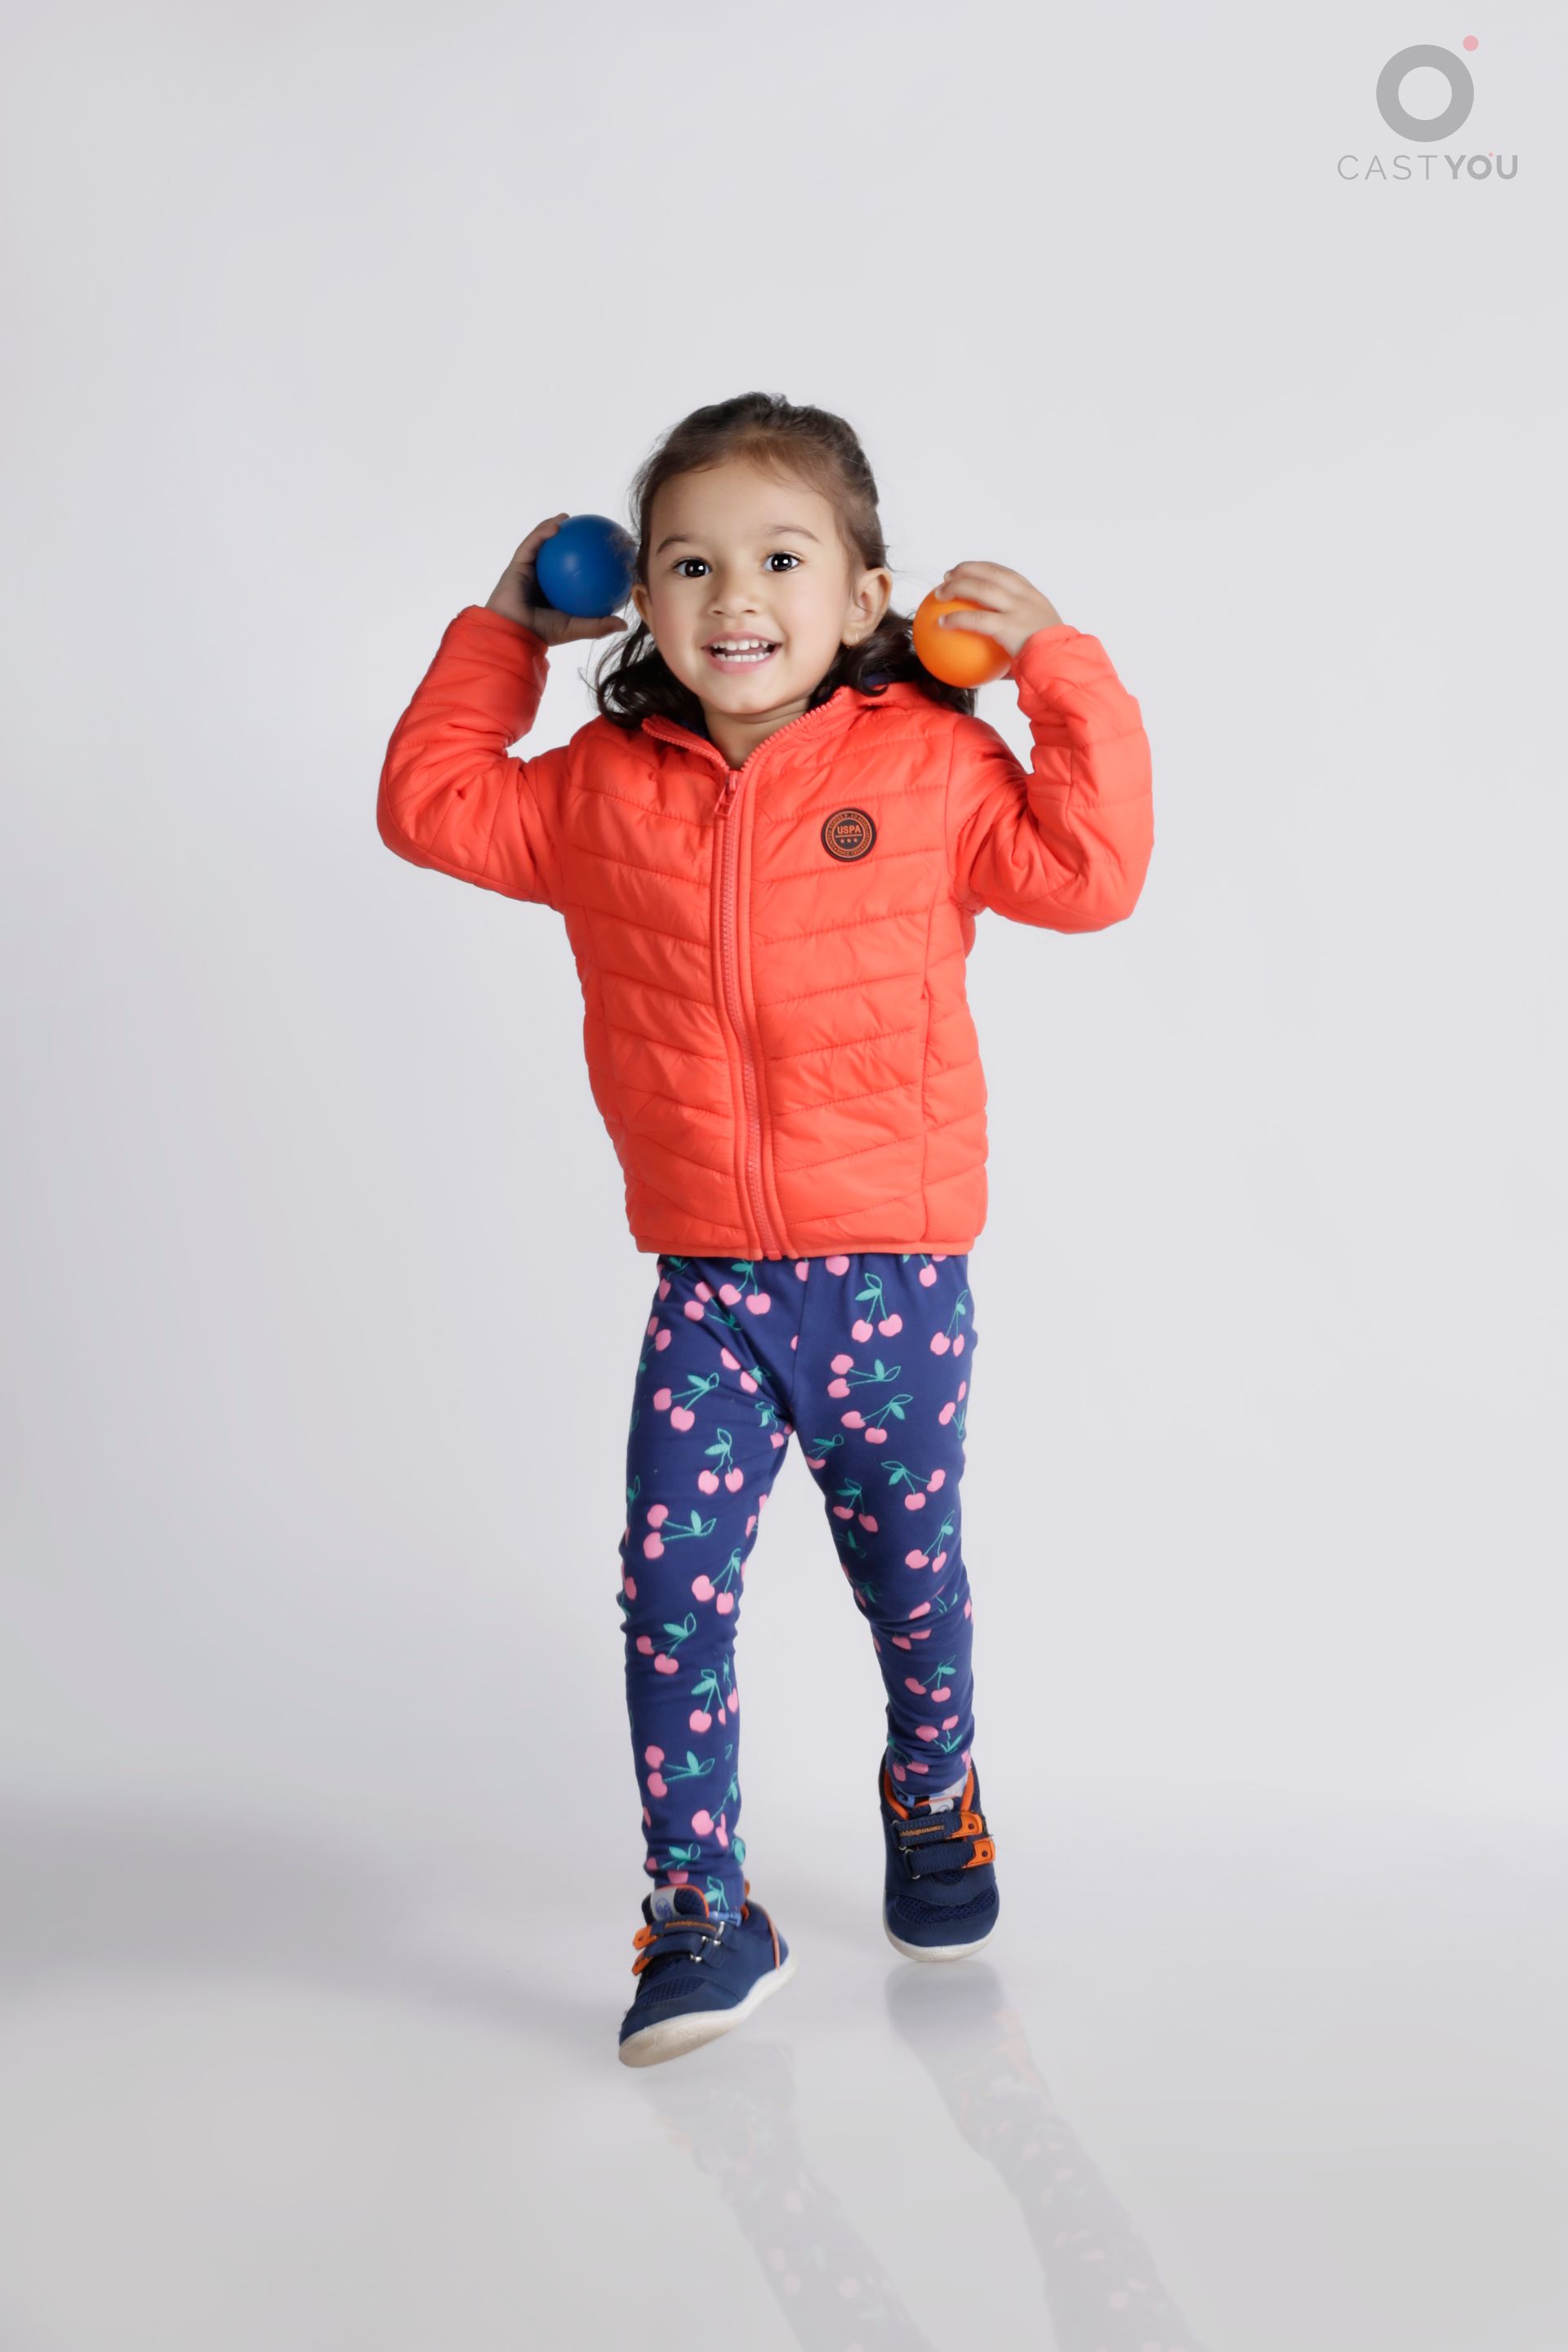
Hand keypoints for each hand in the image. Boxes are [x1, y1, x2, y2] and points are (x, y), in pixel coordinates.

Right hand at [485, 514, 632, 645]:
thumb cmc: (543, 632)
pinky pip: (531, 544)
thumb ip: (598, 624)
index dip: (583, 560)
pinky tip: (556, 525)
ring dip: (552, 528)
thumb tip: (624, 624)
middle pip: (554, 554)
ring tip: (567, 517)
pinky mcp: (517, 564)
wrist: (515, 631)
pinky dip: (542, 533)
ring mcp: (528, 570)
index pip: (569, 572)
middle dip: (566, 539)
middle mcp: (540, 579)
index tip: (600, 551)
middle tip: (583, 529)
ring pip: (540, 544)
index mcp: (553, 592)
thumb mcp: (576, 627)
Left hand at [931, 561, 1062, 659]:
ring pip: (981, 588)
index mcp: (1034, 597)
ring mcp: (1018, 609)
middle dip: (966, 570)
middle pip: (991, 573)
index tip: (968, 570)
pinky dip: (956, 618)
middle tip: (947, 576)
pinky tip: (941, 623)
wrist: (1063, 665)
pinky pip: (975, 618)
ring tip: (939, 593)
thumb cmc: (1051, 661)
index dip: (984, 568)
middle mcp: (1026, 597)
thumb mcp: (1040, 642)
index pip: (1007, 574)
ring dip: (956, 587)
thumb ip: (1020, 640)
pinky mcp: (1008, 625)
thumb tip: (995, 655)